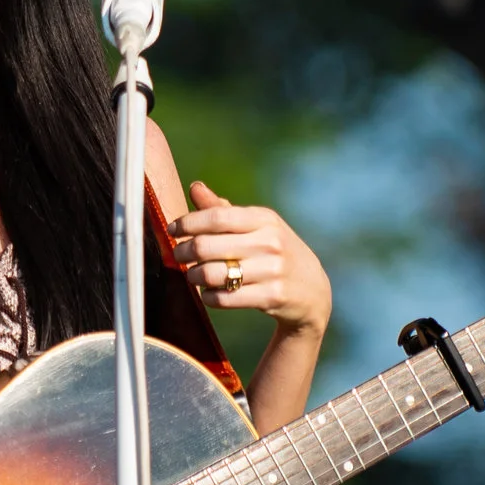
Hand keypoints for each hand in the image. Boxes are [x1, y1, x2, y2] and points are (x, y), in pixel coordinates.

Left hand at [170, 180, 330, 336]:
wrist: (312, 290)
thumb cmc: (275, 252)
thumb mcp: (258, 227)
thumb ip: (224, 210)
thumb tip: (195, 187)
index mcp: (265, 219)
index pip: (217, 216)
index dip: (188, 223)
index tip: (172, 229)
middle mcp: (270, 242)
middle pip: (207, 246)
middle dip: (183, 251)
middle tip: (178, 255)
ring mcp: (273, 270)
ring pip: (212, 274)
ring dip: (193, 276)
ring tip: (192, 275)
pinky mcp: (272, 296)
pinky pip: (224, 298)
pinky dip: (209, 296)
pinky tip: (208, 292)